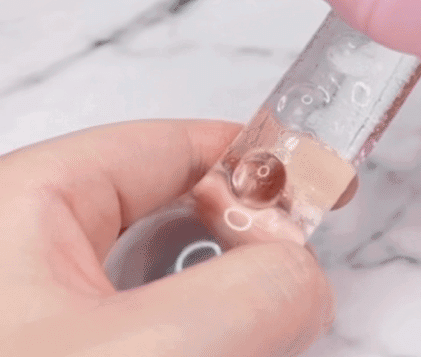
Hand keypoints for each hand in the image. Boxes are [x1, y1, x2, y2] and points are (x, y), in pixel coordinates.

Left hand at [0, 120, 335, 355]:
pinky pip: (137, 339)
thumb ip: (260, 293)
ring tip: (247, 349)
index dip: (260, 162)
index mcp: (23, 207)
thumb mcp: (154, 355)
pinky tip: (207, 356)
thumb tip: (301, 282)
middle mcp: (19, 256)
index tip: (327, 194)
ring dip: (215, 325)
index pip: (172, 147)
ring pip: (157, 296)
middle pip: (169, 220)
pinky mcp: (52, 351)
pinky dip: (184, 348)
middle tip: (288, 307)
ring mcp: (31, 322)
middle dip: (240, 258)